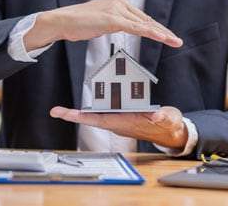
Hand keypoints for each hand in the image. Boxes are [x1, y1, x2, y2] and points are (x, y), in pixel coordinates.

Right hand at [24, 0, 182, 50]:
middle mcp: (120, 2)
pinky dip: (150, 33)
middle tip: (176, 40)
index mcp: (118, 2)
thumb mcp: (102, 21)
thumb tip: (124, 28)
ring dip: (162, 34)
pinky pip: (136, 27)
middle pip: (146, 20)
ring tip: (174, 41)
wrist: (63, 21)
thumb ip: (115, 22)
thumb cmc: (79, 23)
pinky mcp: (113, 18)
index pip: (141, 17)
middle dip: (163, 32)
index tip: (166, 36)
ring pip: (144, 24)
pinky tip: (161, 38)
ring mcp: (117, 9)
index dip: (155, 28)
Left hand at [50, 106, 187, 148]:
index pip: (99, 120)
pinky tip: (93, 96)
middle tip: (57, 111)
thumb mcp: (167, 119)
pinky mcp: (123, 115)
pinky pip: (106, 109)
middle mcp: (119, 122)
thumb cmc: (167, 126)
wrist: (170, 131)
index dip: (81, 118)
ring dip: (83, 110)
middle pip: (92, 118)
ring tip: (66, 110)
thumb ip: (162, 117)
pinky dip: (98, 102)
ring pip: (98, 114)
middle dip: (74, 116)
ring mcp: (120, 119)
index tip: (65, 116)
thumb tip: (157, 114)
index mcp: (126, 123)